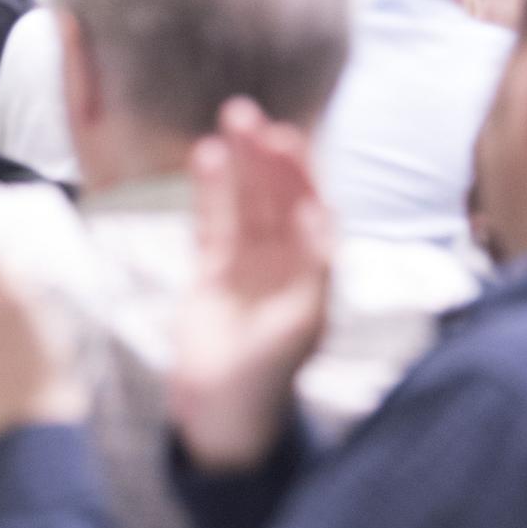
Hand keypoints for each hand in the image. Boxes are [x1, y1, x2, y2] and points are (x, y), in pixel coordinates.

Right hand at [167, 99, 333, 472]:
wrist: (223, 411)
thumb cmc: (271, 374)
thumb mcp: (302, 324)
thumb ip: (313, 268)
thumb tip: (319, 213)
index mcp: (316, 271)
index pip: (312, 209)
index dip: (302, 175)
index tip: (287, 141)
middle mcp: (286, 260)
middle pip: (278, 196)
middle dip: (268, 157)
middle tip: (252, 116)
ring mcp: (248, 262)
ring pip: (245, 201)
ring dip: (241, 162)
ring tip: (231, 118)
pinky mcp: (213, 270)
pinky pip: (212, 221)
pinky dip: (210, 190)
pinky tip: (207, 155)